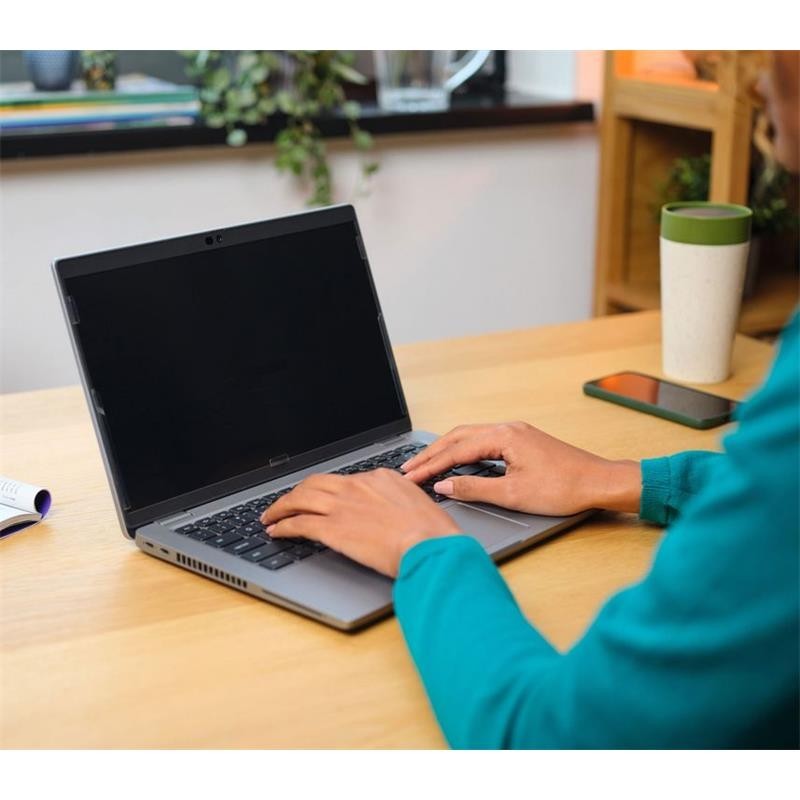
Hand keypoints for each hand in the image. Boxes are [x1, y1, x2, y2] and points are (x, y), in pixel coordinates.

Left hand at [260, 469, 459, 576]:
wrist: (428, 544)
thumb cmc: (431, 532)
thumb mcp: (417, 504)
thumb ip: (399, 501)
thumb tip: (393, 509)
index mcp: (379, 477)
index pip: (343, 480)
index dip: (326, 490)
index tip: (320, 497)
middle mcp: (356, 486)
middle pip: (315, 483)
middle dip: (296, 492)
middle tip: (285, 502)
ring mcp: (342, 505)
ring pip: (300, 499)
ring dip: (281, 507)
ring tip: (271, 516)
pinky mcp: (331, 528)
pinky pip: (298, 523)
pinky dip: (282, 526)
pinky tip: (276, 532)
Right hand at [402, 421, 640, 515]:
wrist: (599, 482)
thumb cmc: (563, 488)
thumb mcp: (513, 494)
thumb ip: (474, 489)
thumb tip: (444, 486)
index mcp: (503, 436)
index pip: (455, 450)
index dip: (430, 465)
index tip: (411, 477)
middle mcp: (507, 428)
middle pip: (458, 436)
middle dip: (431, 453)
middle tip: (408, 469)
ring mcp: (516, 432)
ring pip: (470, 436)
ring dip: (446, 450)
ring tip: (425, 464)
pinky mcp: (522, 440)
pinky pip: (484, 440)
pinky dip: (464, 450)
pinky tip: (456, 460)